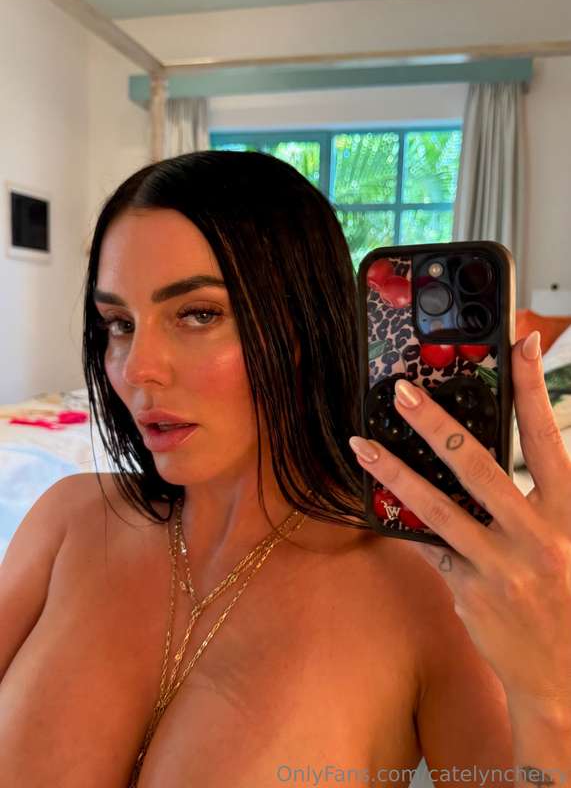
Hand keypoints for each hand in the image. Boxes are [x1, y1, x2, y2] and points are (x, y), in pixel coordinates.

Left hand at [349, 331, 570, 711]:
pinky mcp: (470, 590)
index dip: (533, 388)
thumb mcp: (569, 537)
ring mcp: (500, 564)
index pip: (547, 437)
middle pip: (477, 463)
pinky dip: (403, 522)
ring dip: (394, 470)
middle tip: (402, 392)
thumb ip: (545, 495)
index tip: (521, 344)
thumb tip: (509, 448)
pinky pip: (427, 546)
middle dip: (436, 423)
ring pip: (437, 506)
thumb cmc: (569, 596)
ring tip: (361, 443)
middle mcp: (536, 533)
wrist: (567, 676)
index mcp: (569, 512)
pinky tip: (375, 503)